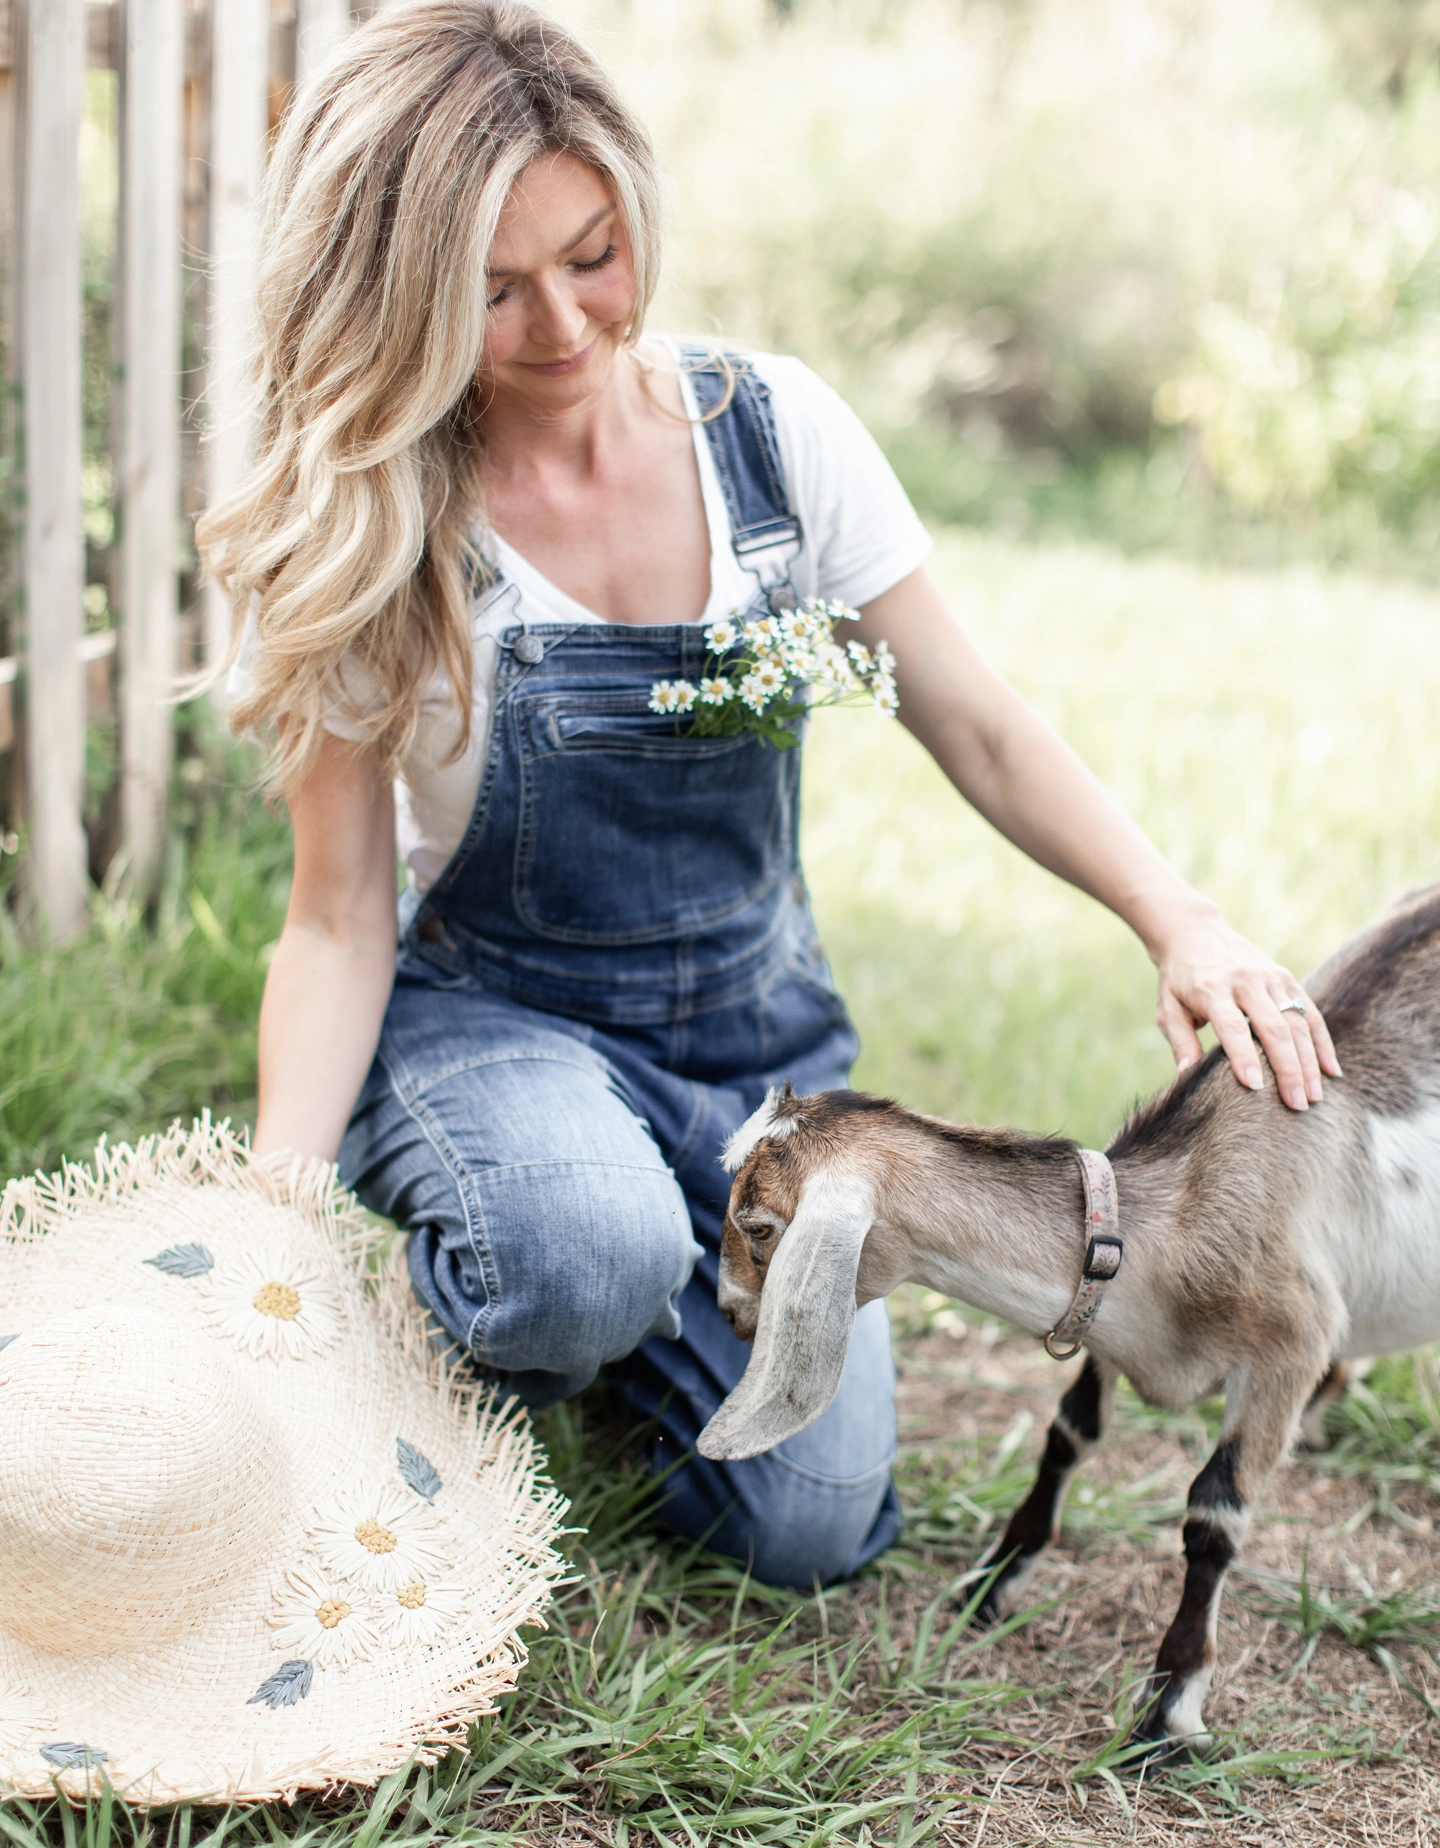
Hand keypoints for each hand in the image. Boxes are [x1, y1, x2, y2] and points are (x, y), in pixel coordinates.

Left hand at [1150, 905, 1341, 1110]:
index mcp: (1212, 988)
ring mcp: (1271, 977)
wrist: (1195, 933)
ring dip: (1309, 1061)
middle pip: (1274, 1027)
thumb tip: (1187, 1077)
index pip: (1232, 1026)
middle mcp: (1245, 980)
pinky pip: (1310, 1012)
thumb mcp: (1168, 1008)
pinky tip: (1330, 1071)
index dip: (1243, 1056)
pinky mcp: (1286, 977)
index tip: (1255, 1087)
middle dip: (1288, 1068)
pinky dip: (1322, 1042)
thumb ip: (1180, 1041)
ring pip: (1297, 1022)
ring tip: (1314, 1096)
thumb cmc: (1179, 980)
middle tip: (1296, 1105)